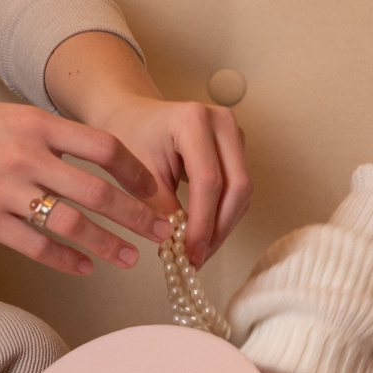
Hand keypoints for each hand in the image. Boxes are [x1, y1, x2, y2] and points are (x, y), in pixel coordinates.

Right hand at [0, 81, 173, 274]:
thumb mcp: (0, 116)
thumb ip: (40, 135)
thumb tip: (80, 155)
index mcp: (33, 124)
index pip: (103, 147)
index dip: (136, 171)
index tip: (155, 188)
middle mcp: (25, 156)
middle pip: (99, 190)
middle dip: (137, 214)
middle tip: (162, 230)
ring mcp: (5, 190)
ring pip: (74, 222)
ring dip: (110, 243)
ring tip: (131, 257)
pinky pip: (37, 246)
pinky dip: (66, 259)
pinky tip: (84, 267)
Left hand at [97, 95, 252, 266]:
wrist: (133, 115)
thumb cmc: (130, 138)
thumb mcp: (136, 173)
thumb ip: (160, 207)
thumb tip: (181, 245)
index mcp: (192, 120)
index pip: (208, 181)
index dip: (202, 222)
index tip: (191, 253)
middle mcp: (221, 121)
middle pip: (237, 185)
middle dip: (219, 228)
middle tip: (198, 258)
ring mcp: (234, 132)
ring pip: (243, 190)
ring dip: (224, 225)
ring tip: (200, 252)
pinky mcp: (237, 147)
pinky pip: (239, 188)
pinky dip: (225, 214)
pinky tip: (206, 235)